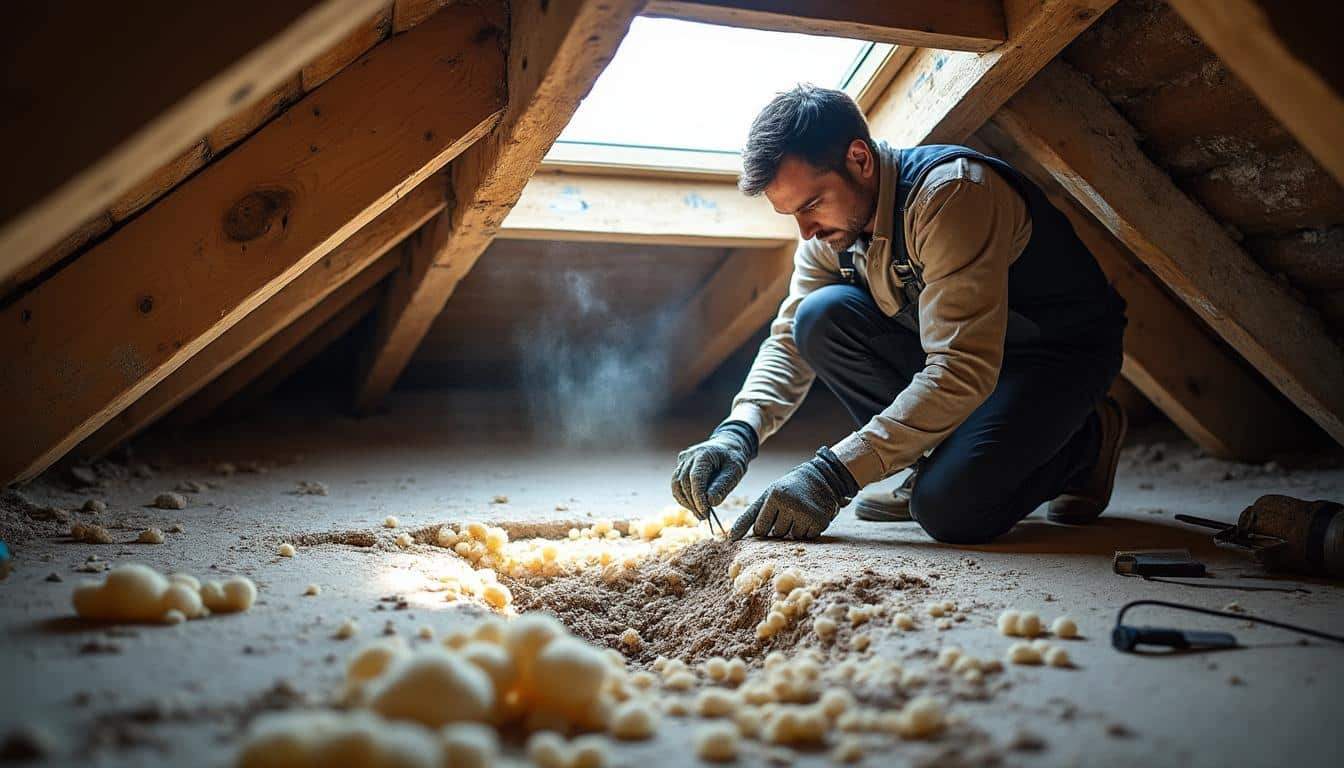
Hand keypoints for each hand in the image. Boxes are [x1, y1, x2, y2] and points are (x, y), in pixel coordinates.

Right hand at [671, 422, 756, 519]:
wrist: (727, 446)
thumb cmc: (733, 458)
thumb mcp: (735, 471)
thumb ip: (723, 485)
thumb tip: (711, 503)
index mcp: (704, 454)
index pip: (696, 478)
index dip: (698, 496)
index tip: (705, 512)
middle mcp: (689, 456)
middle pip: (684, 482)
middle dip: (693, 502)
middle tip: (704, 517)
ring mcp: (682, 460)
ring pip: (676, 485)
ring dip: (686, 502)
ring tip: (699, 514)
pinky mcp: (680, 466)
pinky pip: (677, 484)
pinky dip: (683, 497)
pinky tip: (694, 506)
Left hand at [730, 447, 858, 540]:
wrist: (822, 477)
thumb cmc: (789, 488)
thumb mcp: (768, 496)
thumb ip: (749, 516)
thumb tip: (731, 537)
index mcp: (774, 496)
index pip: (760, 529)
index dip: (766, 525)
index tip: (774, 513)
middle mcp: (790, 504)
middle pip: (777, 534)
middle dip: (781, 526)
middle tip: (791, 509)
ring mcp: (806, 513)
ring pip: (792, 537)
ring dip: (795, 529)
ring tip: (801, 511)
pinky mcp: (820, 521)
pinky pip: (807, 537)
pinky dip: (808, 530)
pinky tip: (811, 515)